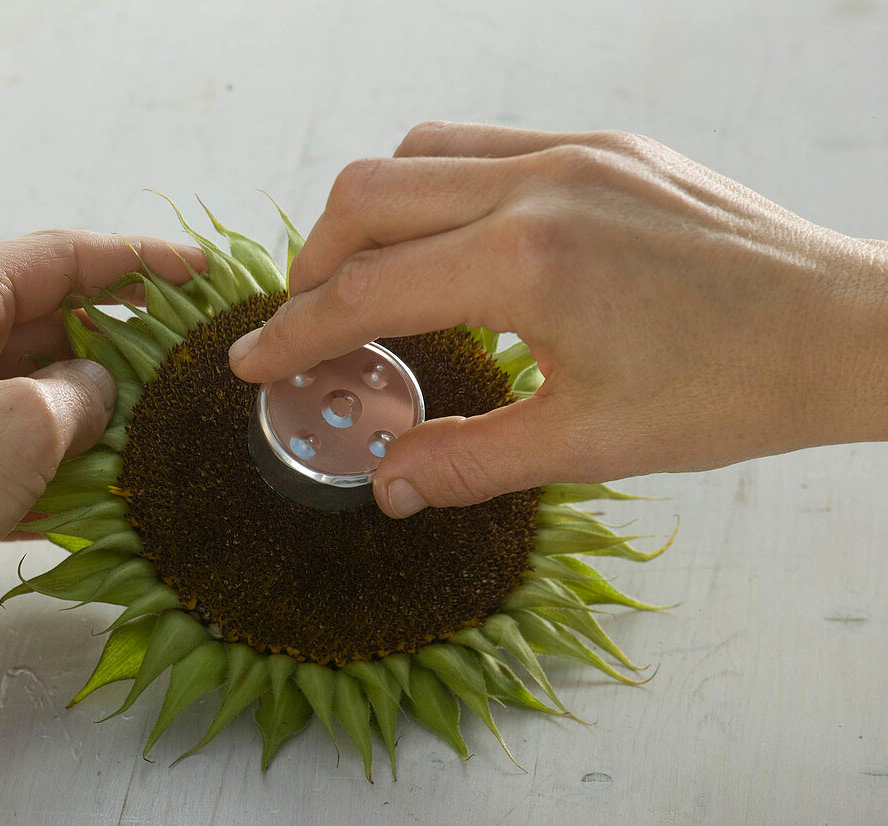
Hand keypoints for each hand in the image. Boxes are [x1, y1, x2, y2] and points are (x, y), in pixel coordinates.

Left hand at [0, 231, 202, 628]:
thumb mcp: (24, 423)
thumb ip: (82, 394)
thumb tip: (98, 392)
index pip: (59, 256)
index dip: (136, 260)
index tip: (196, 272)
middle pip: (46, 317)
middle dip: (115, 340)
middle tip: (179, 355)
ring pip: (30, 381)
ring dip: (87, 404)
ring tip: (149, 424)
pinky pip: (7, 434)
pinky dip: (51, 451)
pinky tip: (95, 482)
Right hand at [229, 121, 887, 517]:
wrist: (843, 329)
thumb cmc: (732, 387)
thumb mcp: (588, 444)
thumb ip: (467, 461)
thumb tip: (386, 484)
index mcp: (527, 263)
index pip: (366, 292)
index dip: (295, 332)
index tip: (254, 359)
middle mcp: (540, 184)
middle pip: (367, 197)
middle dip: (313, 263)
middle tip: (307, 323)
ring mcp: (574, 151)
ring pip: (417, 152)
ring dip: (370, 212)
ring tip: (367, 276)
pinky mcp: (603, 143)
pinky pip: (482, 141)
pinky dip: (434, 184)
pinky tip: (445, 237)